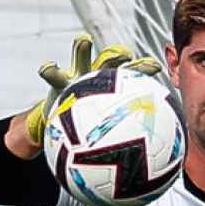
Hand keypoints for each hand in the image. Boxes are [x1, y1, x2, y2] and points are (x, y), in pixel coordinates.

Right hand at [23, 33, 162, 145]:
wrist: (59, 127)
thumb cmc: (86, 132)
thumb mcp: (105, 139)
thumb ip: (125, 143)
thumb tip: (155, 165)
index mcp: (112, 89)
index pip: (131, 76)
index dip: (144, 70)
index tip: (156, 69)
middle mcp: (97, 77)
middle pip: (110, 61)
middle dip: (118, 54)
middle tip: (125, 53)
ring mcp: (76, 76)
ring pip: (81, 57)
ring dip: (83, 47)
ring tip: (84, 40)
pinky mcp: (57, 82)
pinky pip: (52, 74)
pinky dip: (50, 69)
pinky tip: (48, 66)